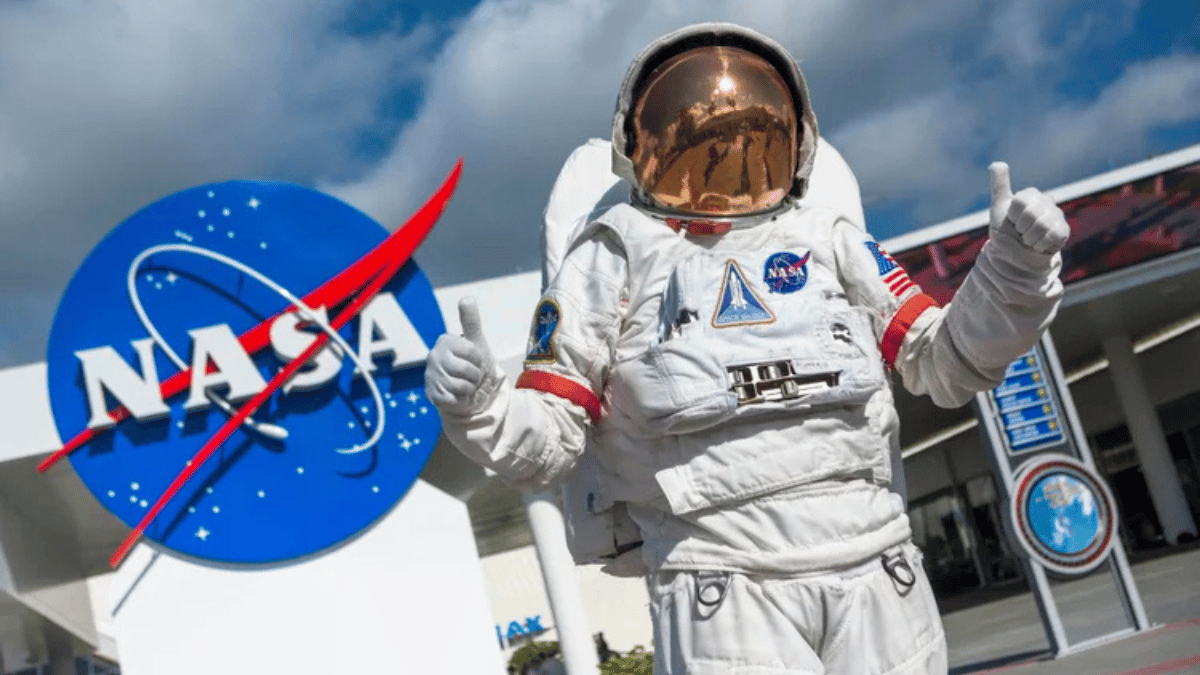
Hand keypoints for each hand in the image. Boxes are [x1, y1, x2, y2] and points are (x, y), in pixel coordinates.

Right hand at [425, 297, 498, 414]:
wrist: (468, 389)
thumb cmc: (472, 363)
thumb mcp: (476, 341)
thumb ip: (471, 321)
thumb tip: (467, 298)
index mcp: (445, 341)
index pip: (473, 352)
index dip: (480, 360)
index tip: (475, 360)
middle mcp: (434, 357)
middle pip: (467, 371)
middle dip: (476, 376)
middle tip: (471, 375)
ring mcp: (431, 376)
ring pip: (462, 387)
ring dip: (470, 389)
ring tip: (465, 385)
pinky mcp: (432, 394)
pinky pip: (454, 400)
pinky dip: (461, 400)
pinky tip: (458, 394)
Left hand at [989, 162, 1069, 254]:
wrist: (1015, 256)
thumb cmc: (1006, 231)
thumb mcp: (999, 208)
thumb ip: (999, 186)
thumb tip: (997, 163)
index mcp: (1030, 195)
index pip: (1020, 202)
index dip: (1013, 216)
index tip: (1012, 220)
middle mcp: (1046, 202)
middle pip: (1031, 214)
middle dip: (1021, 228)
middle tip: (1021, 232)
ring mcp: (1057, 216)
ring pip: (1042, 225)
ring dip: (1029, 238)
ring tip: (1029, 239)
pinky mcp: (1063, 230)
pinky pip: (1053, 234)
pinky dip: (1040, 244)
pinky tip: (1038, 244)